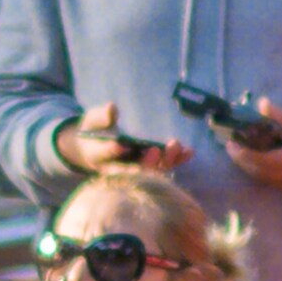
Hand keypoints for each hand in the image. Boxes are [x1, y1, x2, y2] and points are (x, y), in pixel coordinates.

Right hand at [56, 101, 191, 176]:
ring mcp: (134, 171)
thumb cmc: (92, 132)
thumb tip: (112, 108)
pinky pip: (163, 167)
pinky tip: (189, 152)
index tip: (120, 144)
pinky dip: (176, 161)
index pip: (104, 155)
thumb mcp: (92, 120)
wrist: (95, 150)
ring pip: (150, 172)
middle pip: (132, 170)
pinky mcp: (147, 169)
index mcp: (98, 157)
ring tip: (176, 146)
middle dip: (145, 162)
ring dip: (165, 161)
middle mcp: (117, 169)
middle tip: (155, 149)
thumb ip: (101, 117)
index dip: (111, 150)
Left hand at [223, 99, 281, 193]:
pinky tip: (250, 159)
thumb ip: (280, 116)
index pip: (267, 160)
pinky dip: (257, 170)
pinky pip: (270, 181)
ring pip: (264, 179)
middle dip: (242, 161)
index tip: (232, 144)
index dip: (246, 155)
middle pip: (261, 172)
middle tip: (230, 147)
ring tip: (236, 151)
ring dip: (247, 166)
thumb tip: (261, 103)